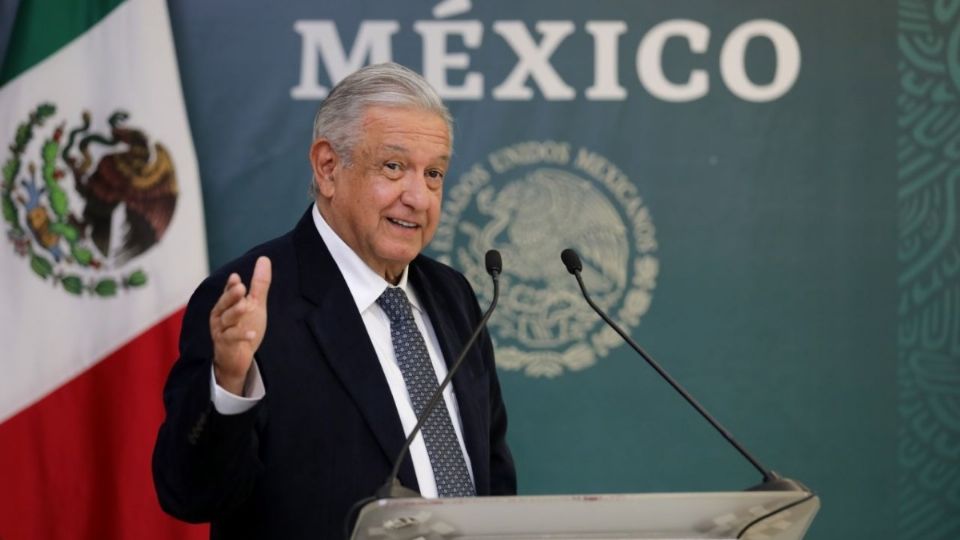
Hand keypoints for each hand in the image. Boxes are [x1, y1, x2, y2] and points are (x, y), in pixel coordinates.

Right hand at [209, 256, 271, 394]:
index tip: (236, 277)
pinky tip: (251, 334)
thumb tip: (264, 258)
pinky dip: (241, 335)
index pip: (228, 292)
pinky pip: (231, 338)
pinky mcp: (225, 344)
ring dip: (235, 313)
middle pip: (225, 303)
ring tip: (245, 307)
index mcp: (226, 304)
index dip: (231, 285)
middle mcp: (220, 315)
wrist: (238, 357)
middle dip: (231, 296)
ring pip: (226, 319)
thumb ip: (259, 284)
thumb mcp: (255, 304)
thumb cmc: (245, 326)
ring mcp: (221, 330)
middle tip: (240, 287)